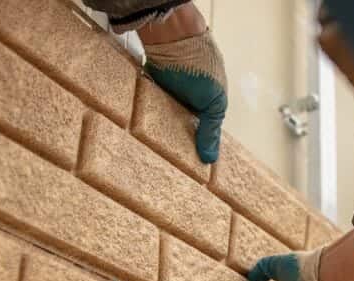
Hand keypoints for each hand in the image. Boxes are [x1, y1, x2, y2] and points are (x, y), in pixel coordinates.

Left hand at [143, 31, 226, 163]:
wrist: (173, 37)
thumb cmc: (200, 67)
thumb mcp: (214, 104)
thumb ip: (210, 130)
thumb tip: (210, 159)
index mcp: (206, 105)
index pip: (201, 133)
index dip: (195, 149)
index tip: (188, 170)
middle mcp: (186, 102)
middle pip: (179, 131)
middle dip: (175, 146)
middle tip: (166, 167)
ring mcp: (167, 97)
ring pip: (162, 124)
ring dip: (158, 137)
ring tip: (151, 158)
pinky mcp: (149, 92)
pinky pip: (146, 112)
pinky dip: (144, 124)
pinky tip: (140, 139)